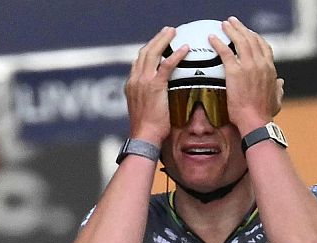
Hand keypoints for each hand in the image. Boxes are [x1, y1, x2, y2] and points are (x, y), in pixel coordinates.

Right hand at [126, 26, 186, 145]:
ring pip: (153, 53)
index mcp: (132, 84)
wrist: (144, 136)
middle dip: (156, 39)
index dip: (148, 49)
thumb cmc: (147, 128)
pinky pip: (166, 65)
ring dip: (164, 40)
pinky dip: (175, 54)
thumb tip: (158, 97)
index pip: (139, 61)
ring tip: (173, 32)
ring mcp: (144, 81)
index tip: (157, 43)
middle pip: (145, 51)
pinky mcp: (155, 86)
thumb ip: (148, 98)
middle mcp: (135, 79)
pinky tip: (184, 48)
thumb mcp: (144, 109)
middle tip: (167, 31)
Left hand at [214, 17, 280, 132]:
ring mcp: (248, 67)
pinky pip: (225, 52)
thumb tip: (281, 83)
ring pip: (240, 41)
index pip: (264, 47)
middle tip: (233, 22)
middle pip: (251, 39)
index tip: (249, 33)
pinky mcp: (235, 72)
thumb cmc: (264, 114)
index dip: (256, 37)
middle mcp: (261, 64)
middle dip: (242, 28)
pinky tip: (212, 38)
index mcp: (270, 70)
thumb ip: (278, 89)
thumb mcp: (276, 100)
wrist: (256, 121)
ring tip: (225, 25)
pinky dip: (218, 43)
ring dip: (231, 30)